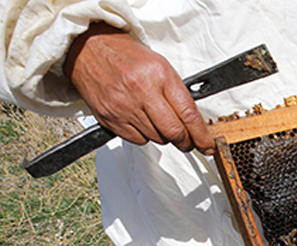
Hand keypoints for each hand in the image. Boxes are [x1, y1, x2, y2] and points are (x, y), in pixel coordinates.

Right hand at [64, 23, 214, 155]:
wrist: (89, 49)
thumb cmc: (127, 57)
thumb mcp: (160, 66)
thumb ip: (178, 93)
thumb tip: (195, 122)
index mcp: (159, 75)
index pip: (188, 114)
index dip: (201, 135)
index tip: (207, 145)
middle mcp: (141, 91)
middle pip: (173, 132)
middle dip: (185, 142)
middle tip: (188, 142)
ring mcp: (124, 106)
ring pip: (156, 138)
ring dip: (163, 136)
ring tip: (158, 121)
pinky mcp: (110, 118)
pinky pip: (137, 140)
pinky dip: (144, 136)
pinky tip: (141, 121)